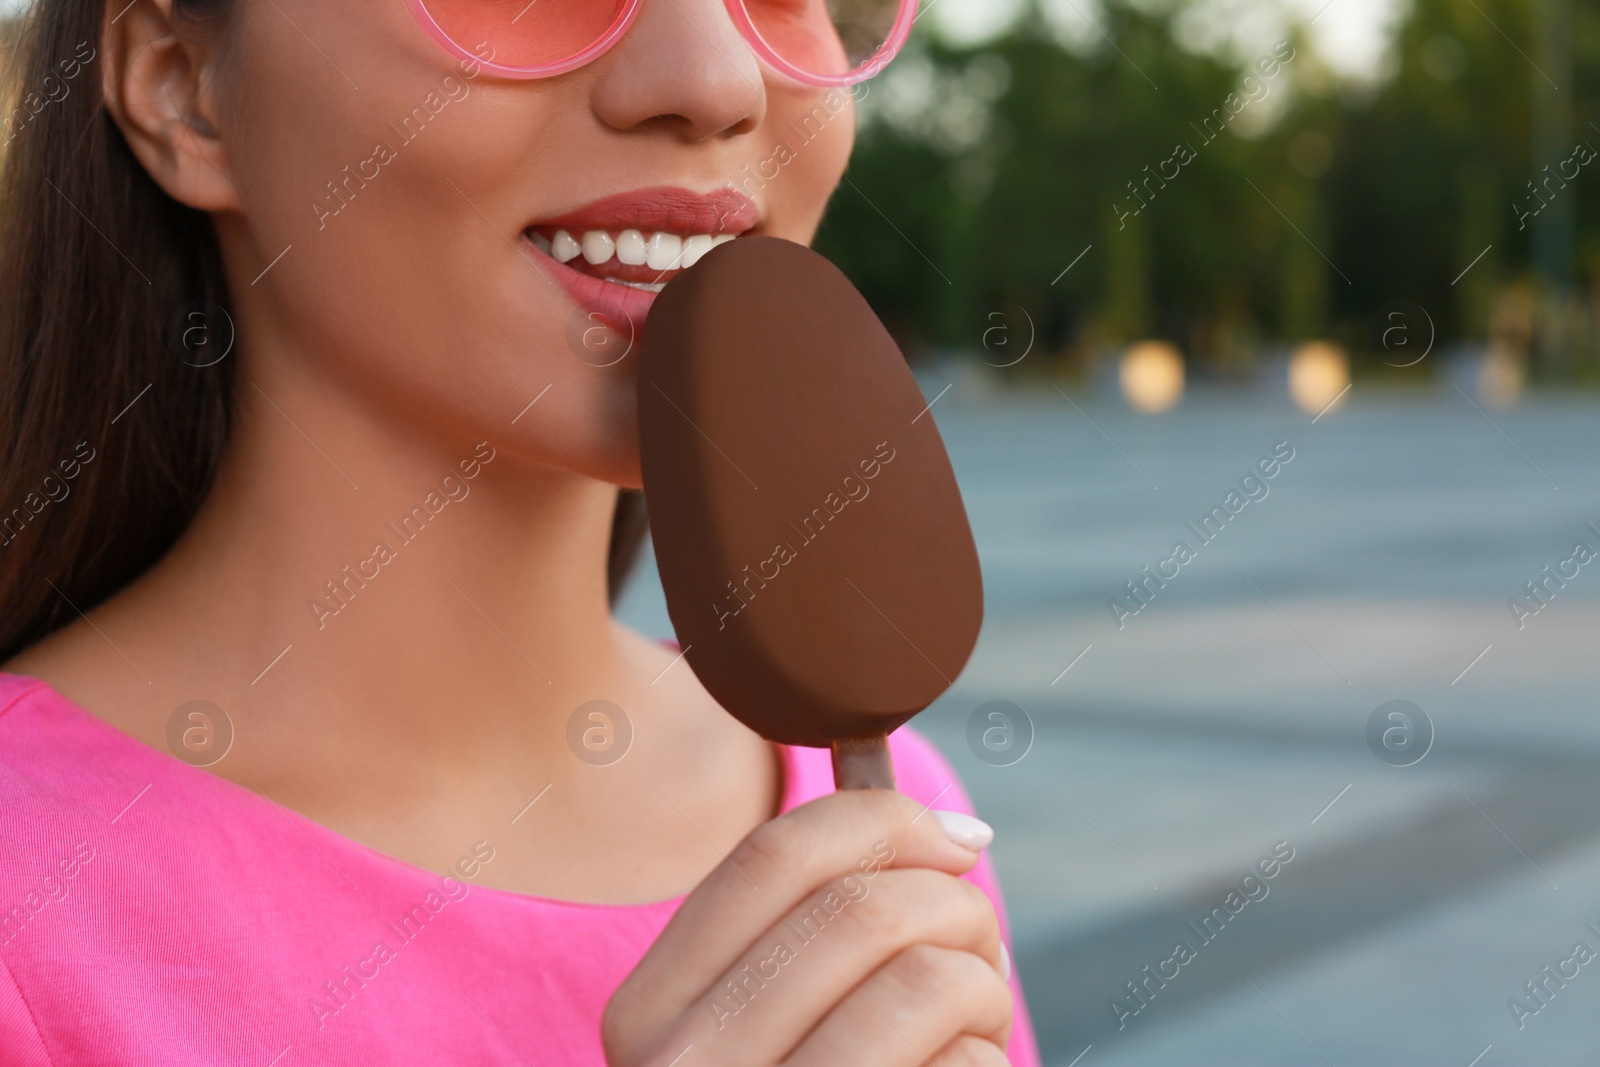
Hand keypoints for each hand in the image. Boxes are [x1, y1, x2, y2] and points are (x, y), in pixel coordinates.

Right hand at [603, 789, 1011, 1065]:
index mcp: (645, 1014)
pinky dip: (988, 1058)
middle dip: (957, 906)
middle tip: (981, 947)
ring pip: (927, 979)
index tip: (958, 838)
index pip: (772, 856)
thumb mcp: (751, 1030)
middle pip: (861, 908)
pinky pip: (964, 1065)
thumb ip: (804, 930)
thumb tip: (937, 823)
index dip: (884, 819)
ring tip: (976, 1022)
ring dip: (983, 987)